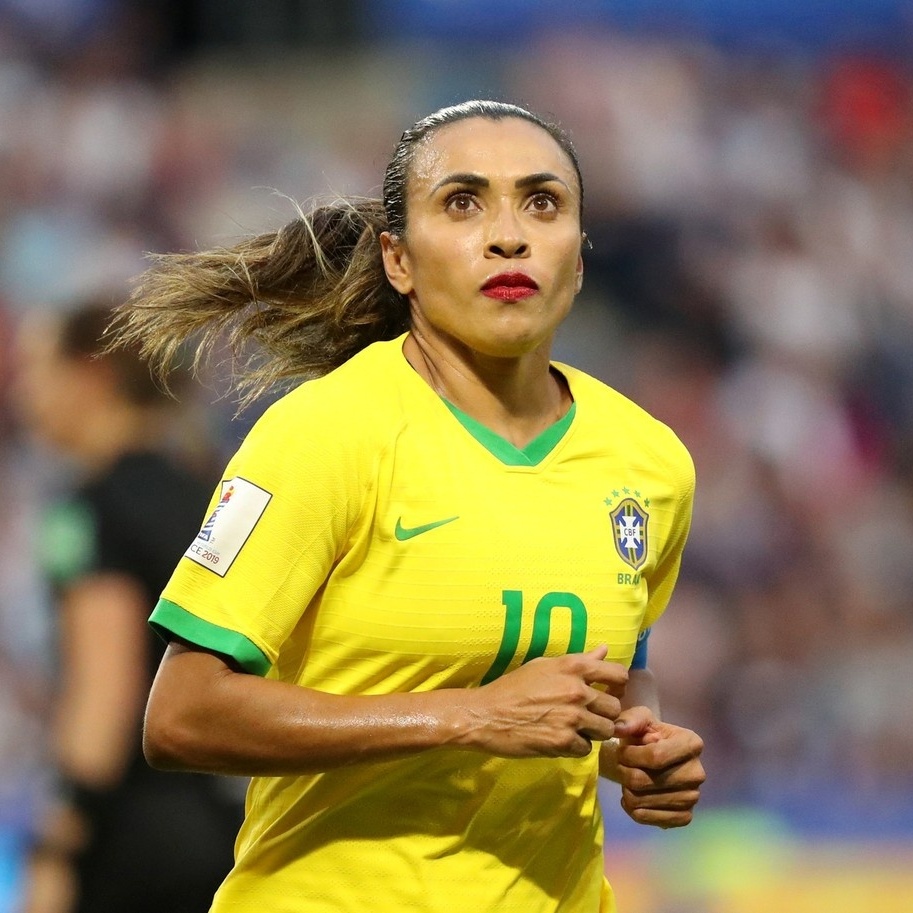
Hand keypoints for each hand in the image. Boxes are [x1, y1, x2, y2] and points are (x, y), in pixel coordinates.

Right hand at [465, 645, 628, 758]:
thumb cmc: (512, 687)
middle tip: (586, 716)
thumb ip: (579, 660)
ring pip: (605, 731)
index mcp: (573, 667)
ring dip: (592, 733)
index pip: (619, 674)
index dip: (618, 686)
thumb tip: (605, 650)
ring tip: (573, 729)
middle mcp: (577, 690)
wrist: (486, 715)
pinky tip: (559, 739)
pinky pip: (586, 748)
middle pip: (614, 708)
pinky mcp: (563, 742)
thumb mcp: (544, 666)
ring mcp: (572, 717)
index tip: (608, 692)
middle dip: (603, 714)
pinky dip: (575, 747)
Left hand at [602, 705, 704, 827]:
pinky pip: (649, 819)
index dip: (629, 756)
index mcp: (691, 744)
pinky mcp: (685, 816)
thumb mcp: (640, 719)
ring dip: (625, 790)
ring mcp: (693, 797)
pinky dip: (633, 809)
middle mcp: (697, 773)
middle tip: (621, 766)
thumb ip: (629, 720)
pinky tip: (632, 797)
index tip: (621, 751)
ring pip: (641, 801)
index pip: (655, 757)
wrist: (654, 759)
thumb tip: (618, 729)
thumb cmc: (647, 736)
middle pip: (644, 781)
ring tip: (627, 779)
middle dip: (623, 773)